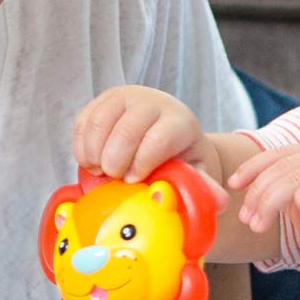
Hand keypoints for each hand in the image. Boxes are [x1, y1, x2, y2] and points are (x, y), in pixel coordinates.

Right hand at [73, 85, 217, 183]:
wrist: (165, 133)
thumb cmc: (179, 158)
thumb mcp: (194, 172)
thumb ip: (203, 186)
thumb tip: (217, 202)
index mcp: (179, 121)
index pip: (158, 138)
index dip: (142, 163)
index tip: (134, 182)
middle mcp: (152, 102)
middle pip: (126, 130)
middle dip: (115, 162)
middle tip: (114, 179)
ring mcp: (125, 97)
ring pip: (100, 122)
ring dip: (94, 154)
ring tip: (99, 172)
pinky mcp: (102, 100)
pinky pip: (84, 121)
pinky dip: (81, 145)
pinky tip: (89, 162)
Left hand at [227, 145, 299, 279]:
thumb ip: (284, 193)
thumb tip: (248, 191)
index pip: (280, 153)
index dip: (253, 167)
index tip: (233, 184)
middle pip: (283, 165)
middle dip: (257, 192)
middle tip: (247, 218)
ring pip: (295, 176)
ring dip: (270, 202)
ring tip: (259, 225)